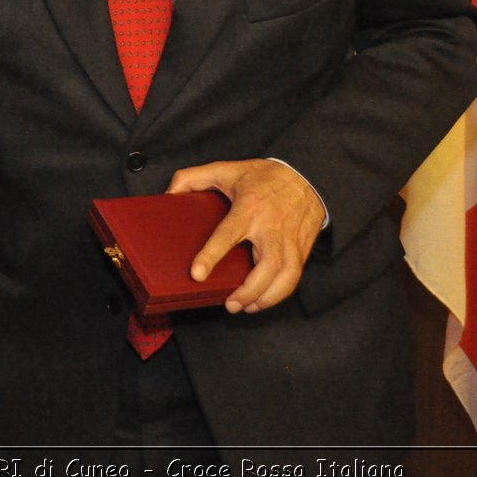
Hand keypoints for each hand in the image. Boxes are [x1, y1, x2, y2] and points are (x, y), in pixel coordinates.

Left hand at [166, 159, 324, 314]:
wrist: (307, 177)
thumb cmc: (265, 177)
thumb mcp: (226, 169)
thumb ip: (193, 178)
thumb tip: (170, 194)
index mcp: (250, 208)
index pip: (228, 234)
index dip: (211, 255)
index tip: (197, 274)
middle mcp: (272, 227)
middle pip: (267, 265)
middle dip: (249, 290)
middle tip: (230, 304)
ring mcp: (290, 241)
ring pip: (286, 276)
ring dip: (266, 298)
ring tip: (245, 307)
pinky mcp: (301, 250)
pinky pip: (294, 278)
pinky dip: (280, 294)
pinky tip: (262, 300)